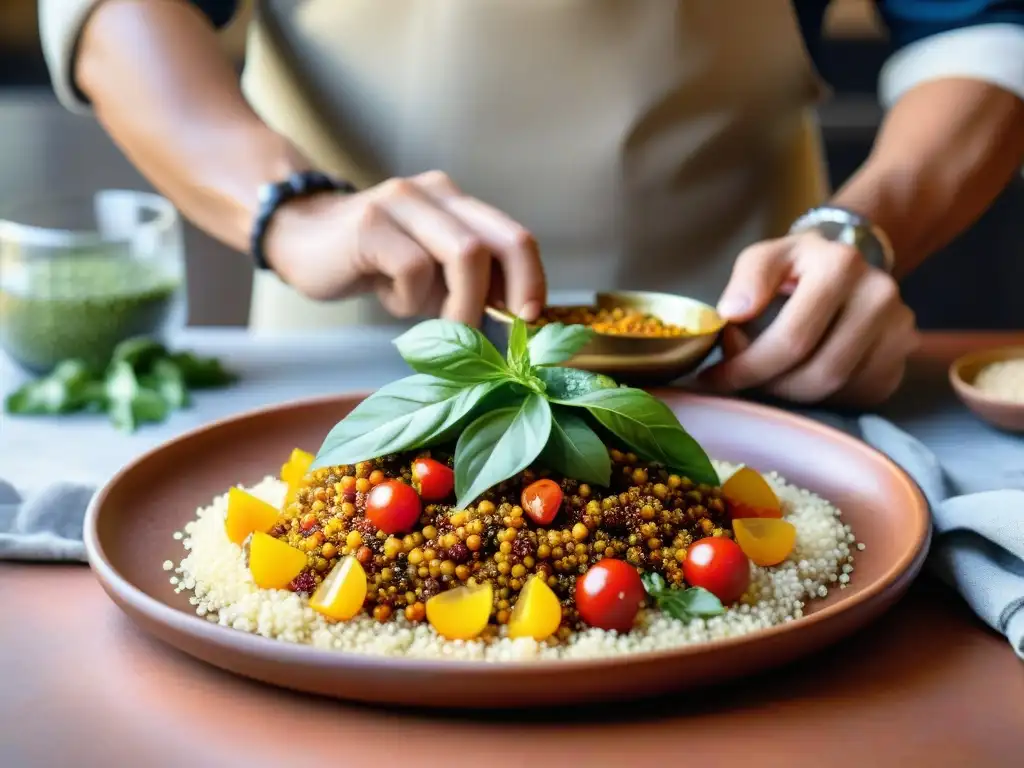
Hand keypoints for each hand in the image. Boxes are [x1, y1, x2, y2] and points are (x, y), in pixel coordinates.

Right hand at [264, 170, 545, 324]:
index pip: (513, 237)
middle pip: (501, 240)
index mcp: (456, 203)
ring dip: (463, 305)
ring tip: (442, 327)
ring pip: (465, 255)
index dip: (532, 277)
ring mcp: (401, 202)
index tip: (531, 317)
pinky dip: (410, 300)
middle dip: (515, 291)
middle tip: (506, 329)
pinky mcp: (370, 225)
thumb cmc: (372, 264)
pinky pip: (414, 269)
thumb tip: (513, 317)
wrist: (298, 240)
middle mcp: (435, 194)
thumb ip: (468, 284)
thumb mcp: (429, 275)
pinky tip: (389, 300)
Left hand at [700, 231, 919, 406]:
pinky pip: (857, 396)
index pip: (792, 339)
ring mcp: (899, 329)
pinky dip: (823, 398)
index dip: (749, 367)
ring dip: (793, 395)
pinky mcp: (902, 357)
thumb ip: (747, 278)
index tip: (716, 378)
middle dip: (770, 387)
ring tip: (768, 377)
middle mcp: (879, 296)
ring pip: (838, 390)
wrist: (850, 264)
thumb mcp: (767, 256)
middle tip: (741, 383)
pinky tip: (800, 378)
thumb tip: (732, 314)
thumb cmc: (799, 266)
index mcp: (841, 266)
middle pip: (819, 374)